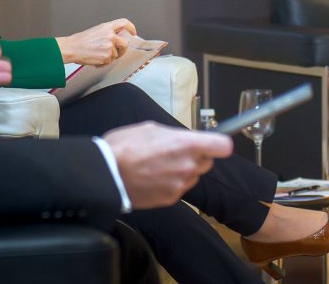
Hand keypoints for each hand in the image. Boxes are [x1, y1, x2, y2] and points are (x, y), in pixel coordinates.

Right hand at [57, 18, 137, 65]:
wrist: (72, 48)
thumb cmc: (80, 41)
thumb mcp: (96, 31)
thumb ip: (108, 33)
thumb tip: (116, 38)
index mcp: (107, 27)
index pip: (124, 23)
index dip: (131, 27)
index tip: (132, 32)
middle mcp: (110, 35)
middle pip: (125, 44)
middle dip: (122, 50)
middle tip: (117, 53)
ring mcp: (109, 46)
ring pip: (116, 55)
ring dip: (109, 57)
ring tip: (98, 55)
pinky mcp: (107, 56)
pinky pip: (109, 62)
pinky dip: (103, 63)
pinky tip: (96, 59)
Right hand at [103, 122, 231, 209]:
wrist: (106, 174)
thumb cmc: (125, 146)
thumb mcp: (151, 129)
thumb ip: (175, 135)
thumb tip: (186, 140)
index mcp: (186, 144)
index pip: (222, 146)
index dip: (218, 144)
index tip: (213, 143)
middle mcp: (188, 166)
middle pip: (207, 162)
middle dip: (196, 157)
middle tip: (175, 152)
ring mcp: (180, 185)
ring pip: (193, 176)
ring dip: (183, 171)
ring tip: (160, 166)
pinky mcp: (171, 199)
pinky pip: (180, 189)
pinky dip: (171, 184)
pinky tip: (154, 178)